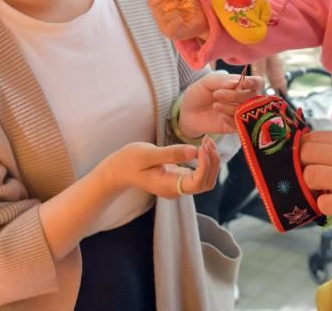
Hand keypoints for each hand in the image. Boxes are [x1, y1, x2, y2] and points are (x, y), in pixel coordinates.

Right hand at [101, 139, 219, 198]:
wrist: (119, 171)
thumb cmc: (129, 161)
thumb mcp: (147, 154)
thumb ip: (171, 154)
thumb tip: (194, 151)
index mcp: (168, 186)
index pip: (197, 183)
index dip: (205, 165)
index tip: (202, 146)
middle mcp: (176, 190)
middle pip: (206, 183)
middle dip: (212, 162)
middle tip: (208, 141)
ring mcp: (179, 186)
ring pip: (206, 179)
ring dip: (211, 161)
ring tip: (207, 141)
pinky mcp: (179, 178)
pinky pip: (199, 174)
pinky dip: (205, 160)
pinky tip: (202, 145)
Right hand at [148, 0, 209, 40]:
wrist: (203, 16)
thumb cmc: (190, 5)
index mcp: (158, 6)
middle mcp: (158, 17)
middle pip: (158, 7)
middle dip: (173, 1)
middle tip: (182, 2)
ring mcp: (164, 26)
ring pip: (165, 16)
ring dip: (177, 11)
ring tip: (184, 12)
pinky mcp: (172, 33)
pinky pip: (170, 27)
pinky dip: (177, 21)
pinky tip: (182, 19)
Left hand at [179, 70, 264, 135]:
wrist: (188, 112)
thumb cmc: (199, 93)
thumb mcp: (207, 82)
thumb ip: (222, 80)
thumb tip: (238, 82)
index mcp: (240, 84)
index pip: (258, 82)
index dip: (254, 82)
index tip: (244, 83)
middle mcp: (244, 99)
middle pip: (253, 97)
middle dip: (236, 95)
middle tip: (216, 94)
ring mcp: (241, 114)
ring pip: (247, 111)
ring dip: (231, 108)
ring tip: (215, 106)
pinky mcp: (236, 127)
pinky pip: (241, 126)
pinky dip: (232, 121)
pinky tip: (221, 116)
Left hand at [299, 131, 331, 228]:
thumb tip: (302, 145)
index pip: (316, 137)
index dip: (303, 148)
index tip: (305, 158)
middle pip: (308, 154)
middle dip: (304, 166)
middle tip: (312, 175)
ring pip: (311, 176)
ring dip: (312, 186)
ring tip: (324, 189)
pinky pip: (322, 202)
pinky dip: (324, 205)